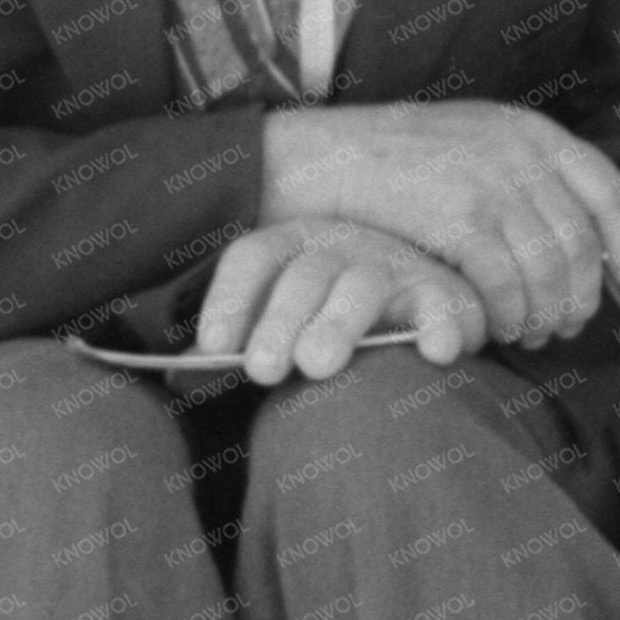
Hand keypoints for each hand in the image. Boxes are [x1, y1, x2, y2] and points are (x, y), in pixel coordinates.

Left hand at [192, 218, 487, 385]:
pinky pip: (443, 306)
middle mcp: (339, 247)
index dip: (232, 296)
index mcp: (290, 247)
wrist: (416, 299)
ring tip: (317, 365)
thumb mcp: (276, 319)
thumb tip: (176, 372)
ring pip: (363, 286)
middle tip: (263, 370)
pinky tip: (435, 354)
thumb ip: (235, 343)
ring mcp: (392, 265)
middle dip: (280, 321)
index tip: (215, 342)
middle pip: (304, 276)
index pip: (253, 257)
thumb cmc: (325, 317)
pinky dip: (442, 326)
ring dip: (340, 323)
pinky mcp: (441, 293)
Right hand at [260, 102, 619, 346]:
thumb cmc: (393, 162)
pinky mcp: (459, 217)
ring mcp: (491, 182)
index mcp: (530, 129)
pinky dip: (510, 315)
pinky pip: (508, 283)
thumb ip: (520, 172)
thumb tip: (575, 237)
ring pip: (550, 268)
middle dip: (582, 293)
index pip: (607, 188)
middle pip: (581, 241)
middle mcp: (520, 151)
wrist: (322, 160)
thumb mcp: (470, 140)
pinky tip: (500, 330)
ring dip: (548, 312)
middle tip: (569, 324)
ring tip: (534, 334)